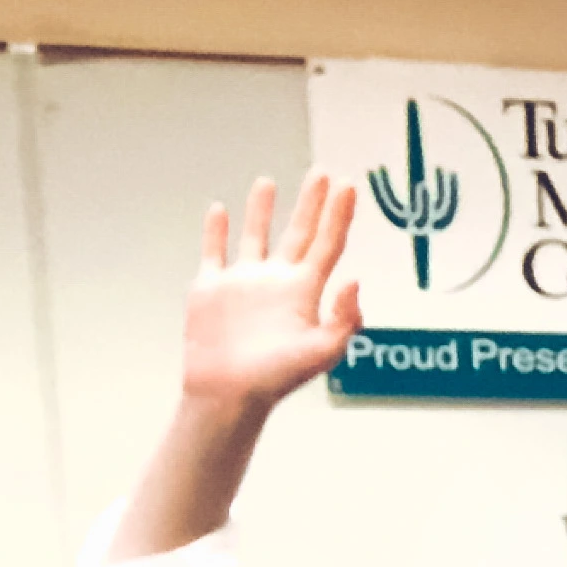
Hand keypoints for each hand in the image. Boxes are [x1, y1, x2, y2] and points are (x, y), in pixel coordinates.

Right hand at [181, 172, 362, 411]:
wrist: (230, 394)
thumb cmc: (278, 378)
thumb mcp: (322, 351)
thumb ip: (344, 318)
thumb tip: (355, 280)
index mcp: (306, 292)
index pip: (328, 244)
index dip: (339, 215)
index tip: (348, 186)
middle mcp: (278, 283)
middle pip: (300, 233)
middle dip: (311, 203)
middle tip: (322, 173)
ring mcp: (244, 283)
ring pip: (256, 236)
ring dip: (263, 210)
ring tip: (268, 181)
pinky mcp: (212, 288)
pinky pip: (214, 252)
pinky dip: (216, 231)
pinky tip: (220, 210)